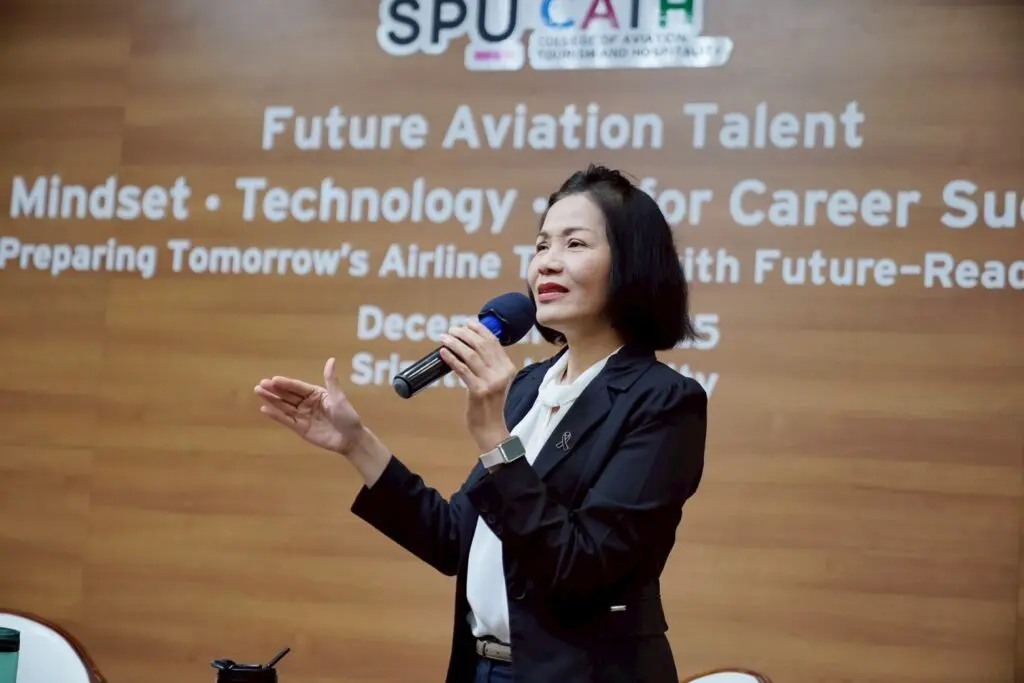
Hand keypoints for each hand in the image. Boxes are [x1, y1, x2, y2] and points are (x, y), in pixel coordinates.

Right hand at [254, 357, 364, 455]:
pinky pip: (286, 420)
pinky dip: (275, 415)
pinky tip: (264, 409)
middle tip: (260, 385)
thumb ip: (331, 380)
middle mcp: (306, 403)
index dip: (286, 383)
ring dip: (271, 400)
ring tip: (258, 392)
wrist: (350, 439)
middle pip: (288, 395)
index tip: (273, 379)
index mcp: (316, 393)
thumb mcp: (339, 398)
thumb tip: (331, 359)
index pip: (298, 387)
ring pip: (284, 406)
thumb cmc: (347, 416)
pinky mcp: (300, 428)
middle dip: (274, 390)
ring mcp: (302, 415)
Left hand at [440, 320, 517, 452]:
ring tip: (444, 338)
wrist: (490, 428)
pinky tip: (443, 353)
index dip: (479, 329)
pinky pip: (462, 369)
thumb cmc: (488, 404)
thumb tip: (469, 345)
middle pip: (481, 345)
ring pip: (470, 355)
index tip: (467, 323)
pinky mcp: (479, 391)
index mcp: (507, 367)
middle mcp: (501, 372)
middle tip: (451, 330)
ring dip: (455, 343)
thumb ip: (488, 365)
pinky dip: (451, 359)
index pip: (493, 341)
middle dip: (464, 334)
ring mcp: (491, 382)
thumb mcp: (494, 381)